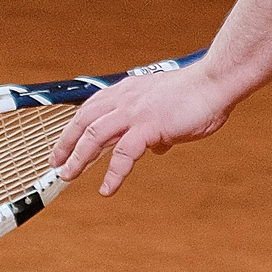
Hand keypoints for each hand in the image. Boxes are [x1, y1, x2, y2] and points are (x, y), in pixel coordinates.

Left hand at [50, 65, 234, 197]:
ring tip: (68, 175)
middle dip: (66, 143)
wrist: (215, 82)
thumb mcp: (169, 111)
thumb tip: (157, 147)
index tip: (65, 144)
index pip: (91, 109)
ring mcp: (135, 112)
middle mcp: (125, 98)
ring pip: (95, 135)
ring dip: (78, 157)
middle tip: (56, 163)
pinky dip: (113, 173)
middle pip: (84, 120)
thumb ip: (158, 129)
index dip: (74, 127)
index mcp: (128, 92)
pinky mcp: (149, 126)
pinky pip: (124, 153)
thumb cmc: (198, 95)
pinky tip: (107, 189)